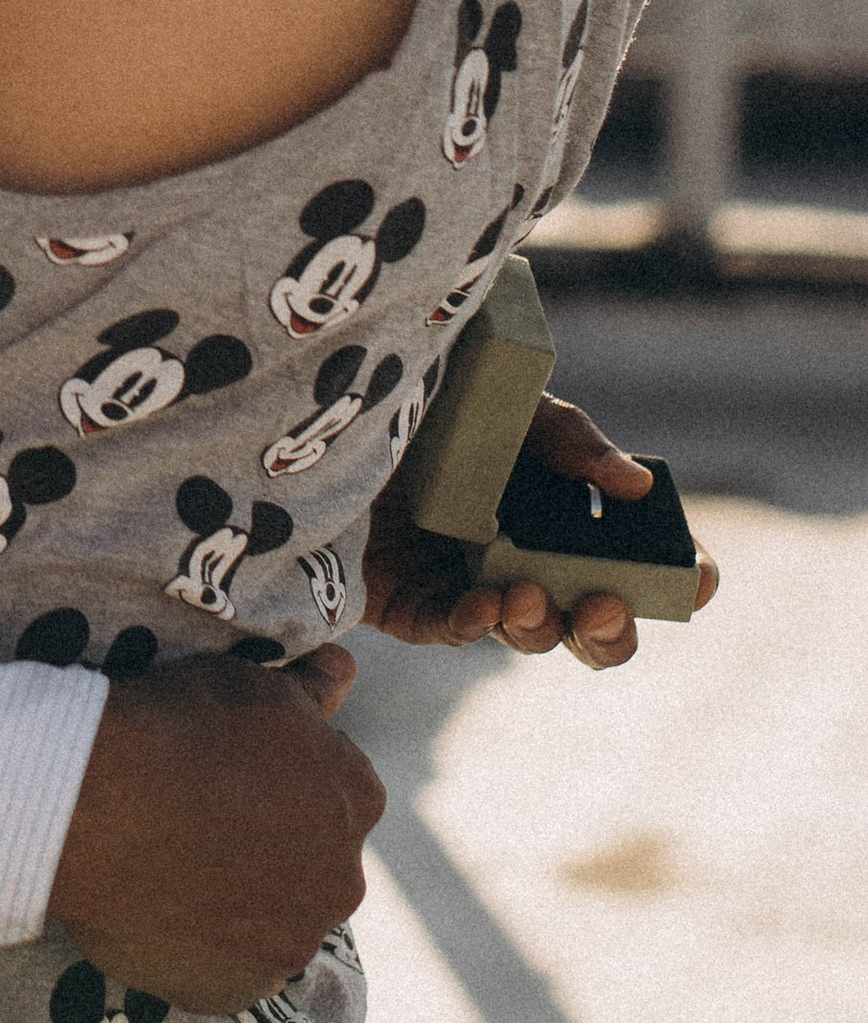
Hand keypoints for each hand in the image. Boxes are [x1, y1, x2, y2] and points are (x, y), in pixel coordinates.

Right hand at [47, 648, 383, 1015]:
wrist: (96, 800)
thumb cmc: (175, 726)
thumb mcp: (248, 683)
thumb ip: (310, 688)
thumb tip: (346, 669)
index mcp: (356, 799)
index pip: (336, 790)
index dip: (283, 778)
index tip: (235, 772)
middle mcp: (344, 879)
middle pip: (314, 862)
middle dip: (273, 845)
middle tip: (202, 819)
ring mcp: (293, 944)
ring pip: (275, 920)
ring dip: (242, 900)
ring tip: (174, 864)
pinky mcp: (241, 991)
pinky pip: (231, 970)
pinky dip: (206, 949)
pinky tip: (164, 909)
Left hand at [362, 390, 721, 664]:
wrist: (326, 393)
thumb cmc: (430, 390)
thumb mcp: (507, 399)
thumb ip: (570, 437)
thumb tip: (637, 483)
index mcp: (565, 507)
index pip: (637, 559)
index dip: (677, 576)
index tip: (697, 577)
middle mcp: (528, 552)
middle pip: (593, 620)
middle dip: (614, 629)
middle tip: (607, 606)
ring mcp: (472, 580)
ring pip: (529, 632)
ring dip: (540, 624)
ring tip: (528, 595)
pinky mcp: (412, 601)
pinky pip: (452, 627)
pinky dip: (472, 621)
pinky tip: (481, 605)